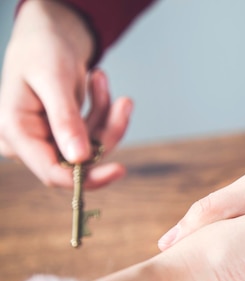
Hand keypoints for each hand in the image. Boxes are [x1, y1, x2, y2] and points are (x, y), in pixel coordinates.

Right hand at [0, 0, 130, 188]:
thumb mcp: (54, 79)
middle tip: (124, 101)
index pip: (52, 172)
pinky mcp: (63, 135)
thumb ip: (64, 119)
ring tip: (101, 78)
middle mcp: (28, 142)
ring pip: (92, 147)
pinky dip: (102, 110)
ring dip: (106, 116)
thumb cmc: (42, 48)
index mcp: (15, 131)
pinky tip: (99, 81)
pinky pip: (93, 134)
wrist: (46, 33)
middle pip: (79, 160)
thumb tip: (79, 159)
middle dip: (106, 131)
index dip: (86, 178)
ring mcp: (46, 139)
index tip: (120, 169)